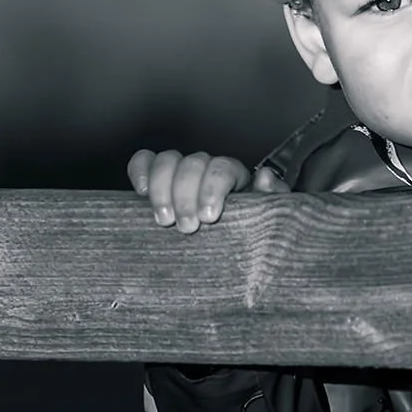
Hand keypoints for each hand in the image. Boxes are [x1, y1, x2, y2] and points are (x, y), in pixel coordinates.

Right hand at [127, 149, 287, 232]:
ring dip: (162, 188)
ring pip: (167, 160)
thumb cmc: (247, 232)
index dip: (212, 188)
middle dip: (185, 195)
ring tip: (163, 220)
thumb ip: (272, 199)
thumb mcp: (266, 219)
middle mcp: (205, 169)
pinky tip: (141, 191)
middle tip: (186, 227)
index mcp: (234, 176)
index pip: (222, 168)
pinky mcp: (156, 180)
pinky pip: (144, 161)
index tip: (208, 217)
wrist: (230, 251)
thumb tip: (264, 178)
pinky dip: (139, 170)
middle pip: (192, 164)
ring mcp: (179, 172)